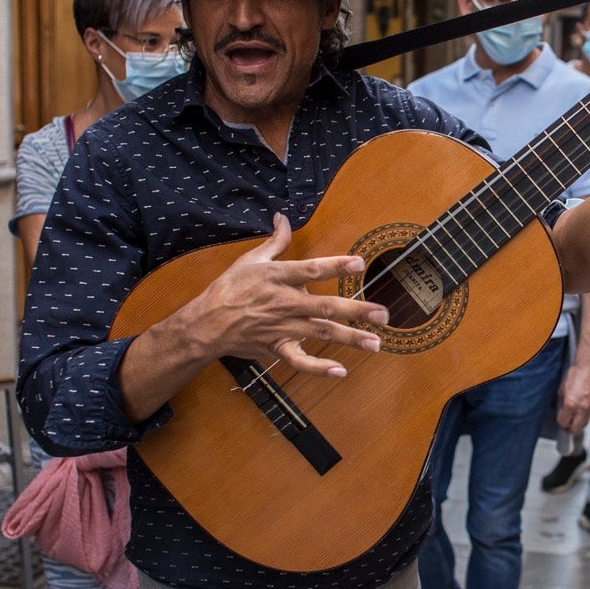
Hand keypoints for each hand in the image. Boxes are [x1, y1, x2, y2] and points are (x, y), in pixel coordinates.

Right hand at [194, 214, 385, 377]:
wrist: (206, 323)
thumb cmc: (229, 289)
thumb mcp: (251, 260)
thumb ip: (276, 241)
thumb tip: (283, 217)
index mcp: (278, 277)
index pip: (311, 269)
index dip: (336, 265)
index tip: (360, 263)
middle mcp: (283, 302)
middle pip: (325, 306)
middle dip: (356, 310)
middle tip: (383, 314)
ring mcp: (281, 328)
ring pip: (320, 333)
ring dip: (350, 339)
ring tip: (375, 343)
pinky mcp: (276, 348)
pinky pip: (300, 361)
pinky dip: (319, 368)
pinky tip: (340, 371)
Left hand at [556, 358, 589, 433]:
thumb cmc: (576, 374)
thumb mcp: (562, 389)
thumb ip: (562, 402)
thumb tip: (562, 410)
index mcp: (571, 404)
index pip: (564, 422)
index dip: (560, 422)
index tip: (560, 420)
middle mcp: (582, 408)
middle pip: (575, 429)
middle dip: (569, 429)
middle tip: (566, 426)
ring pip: (583, 424)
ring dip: (577, 424)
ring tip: (573, 420)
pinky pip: (589, 416)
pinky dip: (584, 416)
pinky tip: (580, 410)